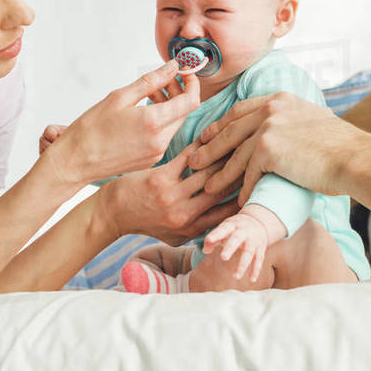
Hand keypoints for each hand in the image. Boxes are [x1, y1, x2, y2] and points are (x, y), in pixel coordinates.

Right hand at [40, 60, 200, 189]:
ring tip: (150, 94)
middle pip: (184, 111)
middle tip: (162, 80)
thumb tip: (173, 67)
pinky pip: (165, 135)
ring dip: (169, 106)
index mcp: (154, 123)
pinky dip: (161, 120)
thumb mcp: (119, 97)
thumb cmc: (91, 129)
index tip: (184, 72)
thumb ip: (151, 81)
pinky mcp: (151, 160)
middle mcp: (160, 141)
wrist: (75, 162)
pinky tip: (144, 112)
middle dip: (179, 92)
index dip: (192, 83)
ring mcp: (157, 153)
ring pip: (175, 123)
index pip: (191, 100)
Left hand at [96, 145, 240, 245]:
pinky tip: (211, 135)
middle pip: (222, 189)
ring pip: (209, 172)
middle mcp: (184, 215)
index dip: (245, 194)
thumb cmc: (144, 222)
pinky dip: (201, 146)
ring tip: (238, 141)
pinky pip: (188, 158)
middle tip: (253, 152)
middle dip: (240, 170)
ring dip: (224, 155)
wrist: (112, 213)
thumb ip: (198, 230)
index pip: (228, 212)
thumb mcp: (173, 236)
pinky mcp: (160, 179)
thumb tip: (224, 222)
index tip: (258, 178)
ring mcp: (172, 197)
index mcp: (191, 229)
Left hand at [188, 92, 364, 204]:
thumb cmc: (341, 147)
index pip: (241, 111)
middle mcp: (272, 109)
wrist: (353, 157)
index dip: (221, 125)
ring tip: (207, 186)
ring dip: (220, 172)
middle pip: (230, 129)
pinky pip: (249, 172)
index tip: (207, 136)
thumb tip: (286, 135)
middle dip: (210, 146)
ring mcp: (268, 127)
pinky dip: (242, 187)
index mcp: (280, 100)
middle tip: (194, 159)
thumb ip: (293, 123)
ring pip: (235, 153)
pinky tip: (237, 199)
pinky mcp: (268, 148)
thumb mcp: (313, 122)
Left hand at [203, 204, 284, 281]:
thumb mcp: (225, 229)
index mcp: (232, 226)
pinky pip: (259, 260)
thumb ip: (214, 239)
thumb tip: (205, 250)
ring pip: (249, 252)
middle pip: (237, 239)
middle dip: (230, 248)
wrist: (258, 221)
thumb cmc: (236, 228)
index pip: (223, 229)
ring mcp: (253, 241)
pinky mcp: (260, 249)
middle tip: (223, 257)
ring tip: (236, 276)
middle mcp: (243, 232)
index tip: (209, 240)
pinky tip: (252, 279)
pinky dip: (256, 270)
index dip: (216, 234)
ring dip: (243, 265)